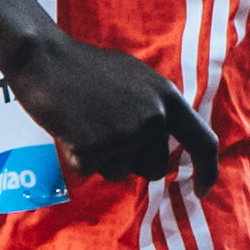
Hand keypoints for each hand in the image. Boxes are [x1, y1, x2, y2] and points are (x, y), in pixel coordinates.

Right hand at [12, 34, 219, 187]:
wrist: (43, 57)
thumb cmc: (83, 69)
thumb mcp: (135, 80)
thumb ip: (153, 108)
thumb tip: (162, 146)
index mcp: (166, 97)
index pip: (203, 141)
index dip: (206, 171)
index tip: (201, 192)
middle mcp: (154, 117)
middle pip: (153, 168)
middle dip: (130, 161)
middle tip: (102, 128)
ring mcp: (126, 132)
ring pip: (119, 173)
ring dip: (100, 159)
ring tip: (84, 123)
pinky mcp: (96, 147)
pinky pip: (89, 170)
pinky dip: (75, 155)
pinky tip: (68, 128)